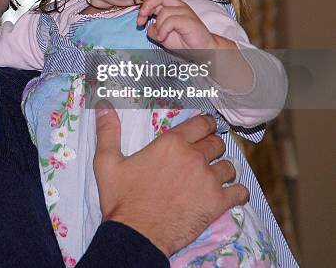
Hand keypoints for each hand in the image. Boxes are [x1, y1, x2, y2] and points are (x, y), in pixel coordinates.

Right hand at [93, 103, 247, 256]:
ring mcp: (208, 180)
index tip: (206, 127)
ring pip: (229, 166)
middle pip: (217, 143)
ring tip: (214, 175)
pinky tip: (230, 194)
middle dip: (213, 145)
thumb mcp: (107, 161)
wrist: (136, 234)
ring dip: (223, 169)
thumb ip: (108, 131)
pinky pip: (239, 192)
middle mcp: (194, 157)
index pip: (201, 124)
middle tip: (206, 152)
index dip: (206, 124)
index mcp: (171, 143)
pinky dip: (237, 192)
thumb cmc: (121, 198)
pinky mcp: (217, 203)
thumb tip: (103, 106)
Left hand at [137, 0, 225, 50]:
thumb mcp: (162, 36)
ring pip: (164, 12)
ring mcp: (185, 12)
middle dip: (147, 6)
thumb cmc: (184, 42)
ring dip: (158, 26)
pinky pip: (171, 20)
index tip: (140, 20)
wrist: (202, 50)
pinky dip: (163, 30)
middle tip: (141, 20)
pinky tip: (163, 38)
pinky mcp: (190, 21)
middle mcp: (179, 6)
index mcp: (172, 7)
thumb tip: (147, 26)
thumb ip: (153, 29)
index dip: (145, 6)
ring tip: (160, 37)